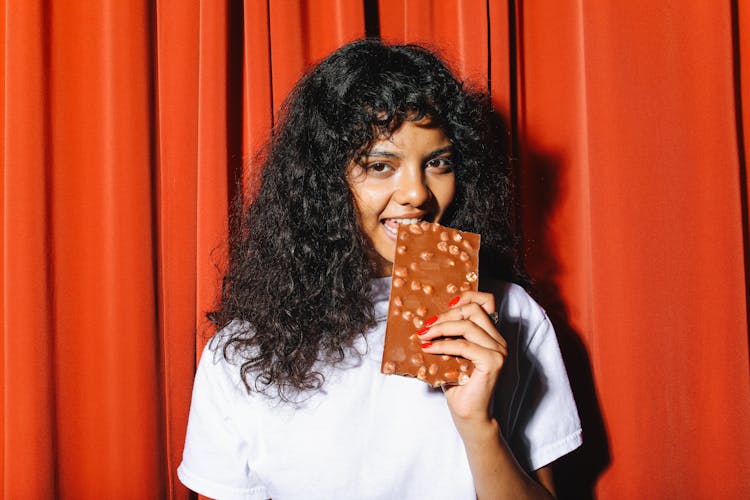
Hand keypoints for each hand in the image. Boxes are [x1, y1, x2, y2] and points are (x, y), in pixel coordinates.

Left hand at [417, 291, 506, 429]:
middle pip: (473, 310)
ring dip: (441, 328)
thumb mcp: (451, 353)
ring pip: (467, 325)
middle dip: (446, 315)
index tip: (445, 305)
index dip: (465, 296)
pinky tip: (428, 348)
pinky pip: (463, 345)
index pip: (486, 301)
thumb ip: (448, 335)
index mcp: (491, 335)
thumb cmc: (458, 385)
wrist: (469, 415)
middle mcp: (498, 340)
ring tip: (424, 336)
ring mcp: (498, 351)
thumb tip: (426, 320)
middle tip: (426, 327)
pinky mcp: (493, 362)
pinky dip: (442, 345)